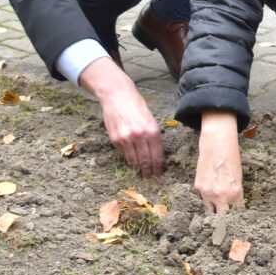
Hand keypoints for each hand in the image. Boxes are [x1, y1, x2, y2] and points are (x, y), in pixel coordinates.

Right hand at [79, 57, 164, 175]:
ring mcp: (127, 139)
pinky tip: (133, 164)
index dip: (158, 167)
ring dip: (139, 169)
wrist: (117, 95)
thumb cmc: (136, 105)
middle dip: (149, 171)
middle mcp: (140, 136)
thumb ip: (153, 135)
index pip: (157, 155)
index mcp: (152, 130)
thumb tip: (156, 152)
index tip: (160, 174)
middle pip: (146, 161)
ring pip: (134, 160)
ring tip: (143, 174)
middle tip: (152, 179)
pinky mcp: (116, 140)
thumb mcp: (150, 118)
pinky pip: (124, 155)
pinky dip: (129, 160)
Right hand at [195, 110, 243, 213]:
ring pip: (209, 209)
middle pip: (220, 217)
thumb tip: (231, 206)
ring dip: (212, 208)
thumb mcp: (238, 179)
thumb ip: (235, 194)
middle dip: (222, 218)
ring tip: (215, 202)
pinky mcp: (198, 187)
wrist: (218, 144)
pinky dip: (206, 197)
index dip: (234, 217)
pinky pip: (202, 198)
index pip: (235, 214)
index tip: (232, 220)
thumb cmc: (232, 159)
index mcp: (235, 194)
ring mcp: (208, 193)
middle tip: (223, 216)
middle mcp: (221, 196)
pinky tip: (209, 188)